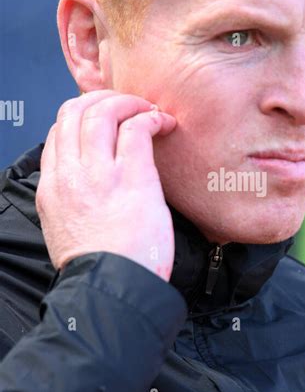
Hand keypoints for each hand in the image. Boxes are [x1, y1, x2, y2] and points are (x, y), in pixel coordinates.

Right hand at [36, 90, 176, 280]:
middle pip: (75, 111)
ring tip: (150, 111)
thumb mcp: (66, 233)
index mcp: (53, 189)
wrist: (112, 291)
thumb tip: (87, 190)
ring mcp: (99, 174)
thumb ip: (71, 203)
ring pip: (103, 111)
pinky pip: (137, 128)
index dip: (82, 116)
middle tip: (129, 106)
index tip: (105, 119)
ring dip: (130, 102)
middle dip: (104, 99)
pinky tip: (164, 124)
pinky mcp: (132, 177)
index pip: (57, 132)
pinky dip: (152, 117)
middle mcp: (70, 175)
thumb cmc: (100, 270)